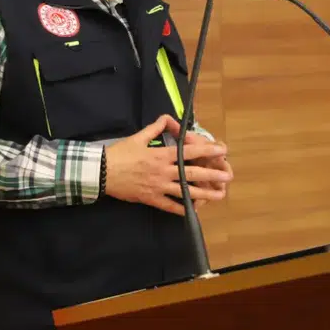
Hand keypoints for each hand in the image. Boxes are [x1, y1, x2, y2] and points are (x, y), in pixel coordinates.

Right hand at [103, 115, 232, 215]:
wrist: (102, 172)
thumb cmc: (120, 153)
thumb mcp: (138, 137)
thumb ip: (155, 128)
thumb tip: (167, 118)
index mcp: (161, 155)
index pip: (189, 152)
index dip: (207, 150)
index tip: (222, 150)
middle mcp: (163, 171)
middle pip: (192, 173)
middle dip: (212, 174)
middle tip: (228, 176)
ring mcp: (158, 187)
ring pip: (185, 191)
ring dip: (204, 194)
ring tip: (219, 196)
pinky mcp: (151, 199)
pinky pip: (170, 205)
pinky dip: (182, 209)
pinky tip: (194, 210)